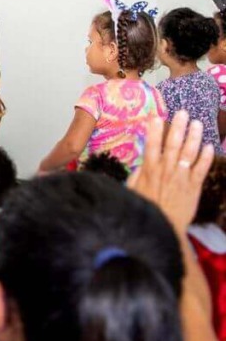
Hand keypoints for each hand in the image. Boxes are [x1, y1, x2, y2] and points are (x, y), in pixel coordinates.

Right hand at [129, 111, 214, 233]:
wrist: (162, 227)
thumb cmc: (143, 209)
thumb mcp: (131, 190)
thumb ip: (137, 175)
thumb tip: (140, 163)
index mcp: (149, 170)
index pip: (152, 144)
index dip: (154, 129)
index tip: (156, 116)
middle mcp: (166, 170)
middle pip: (173, 144)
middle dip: (178, 127)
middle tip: (183, 113)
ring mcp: (181, 177)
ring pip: (189, 153)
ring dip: (194, 137)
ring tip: (198, 123)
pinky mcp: (194, 187)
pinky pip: (202, 169)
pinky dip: (206, 157)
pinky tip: (209, 147)